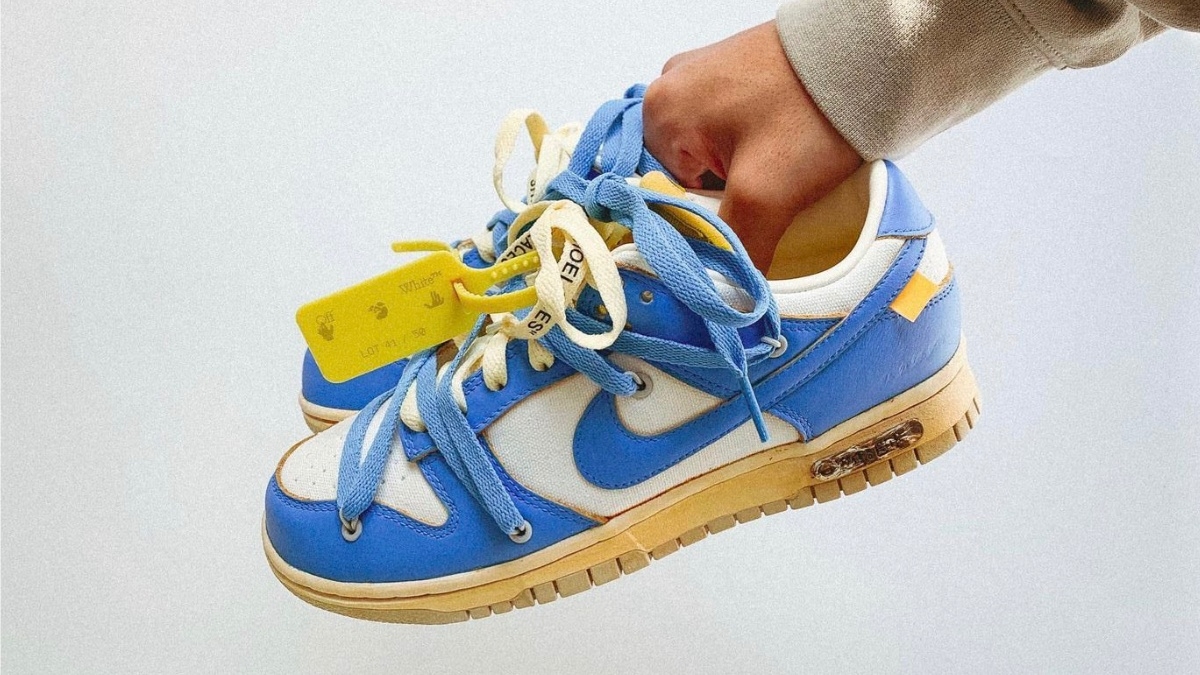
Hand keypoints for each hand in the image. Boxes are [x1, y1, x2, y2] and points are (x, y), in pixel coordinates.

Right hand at [643, 21, 861, 269]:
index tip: (737, 226)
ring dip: (738, 174)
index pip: (658, 194)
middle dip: (720, 196)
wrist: (871, 57)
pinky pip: (727, 128)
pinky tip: (782, 152)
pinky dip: (751, 149)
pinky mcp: (734, 70)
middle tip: (765, 199)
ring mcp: (702, 74)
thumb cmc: (810, 115)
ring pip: (707, 155)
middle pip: (681, 175)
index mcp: (658, 112)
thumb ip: (736, 249)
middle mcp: (669, 87)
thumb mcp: (766, 195)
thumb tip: (726, 299)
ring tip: (778, 174)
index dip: (695, 220)